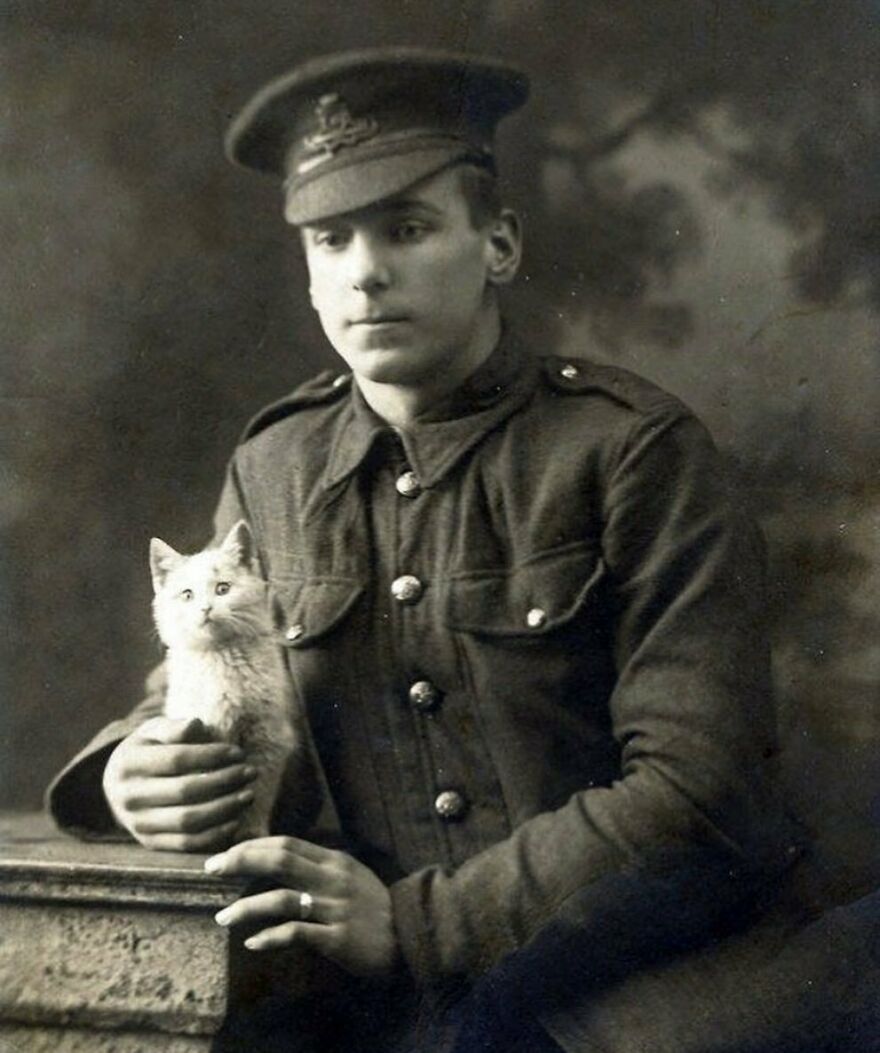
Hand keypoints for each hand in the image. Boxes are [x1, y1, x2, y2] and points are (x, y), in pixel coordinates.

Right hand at [102, 716, 256, 850]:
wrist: (118, 784)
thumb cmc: (148, 750)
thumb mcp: (154, 731)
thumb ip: (174, 728)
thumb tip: (195, 724)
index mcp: (128, 764)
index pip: (177, 760)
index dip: (211, 756)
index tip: (238, 752)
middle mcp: (128, 797)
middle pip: (185, 791)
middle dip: (225, 781)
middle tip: (251, 772)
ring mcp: (137, 824)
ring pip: (188, 821)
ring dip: (225, 809)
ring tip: (248, 794)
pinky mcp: (150, 843)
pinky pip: (187, 844)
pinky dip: (215, 834)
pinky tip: (236, 819)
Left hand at [205, 836, 399, 980]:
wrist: (410, 936)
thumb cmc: (374, 906)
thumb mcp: (350, 876)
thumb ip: (318, 866)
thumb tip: (277, 860)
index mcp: (334, 860)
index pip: (286, 843)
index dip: (251, 846)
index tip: (224, 854)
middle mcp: (333, 879)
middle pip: (279, 861)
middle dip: (240, 862)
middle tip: (211, 870)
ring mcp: (335, 908)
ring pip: (282, 898)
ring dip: (246, 907)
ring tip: (223, 918)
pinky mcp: (337, 938)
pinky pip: (296, 933)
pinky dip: (270, 937)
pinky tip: (253, 943)